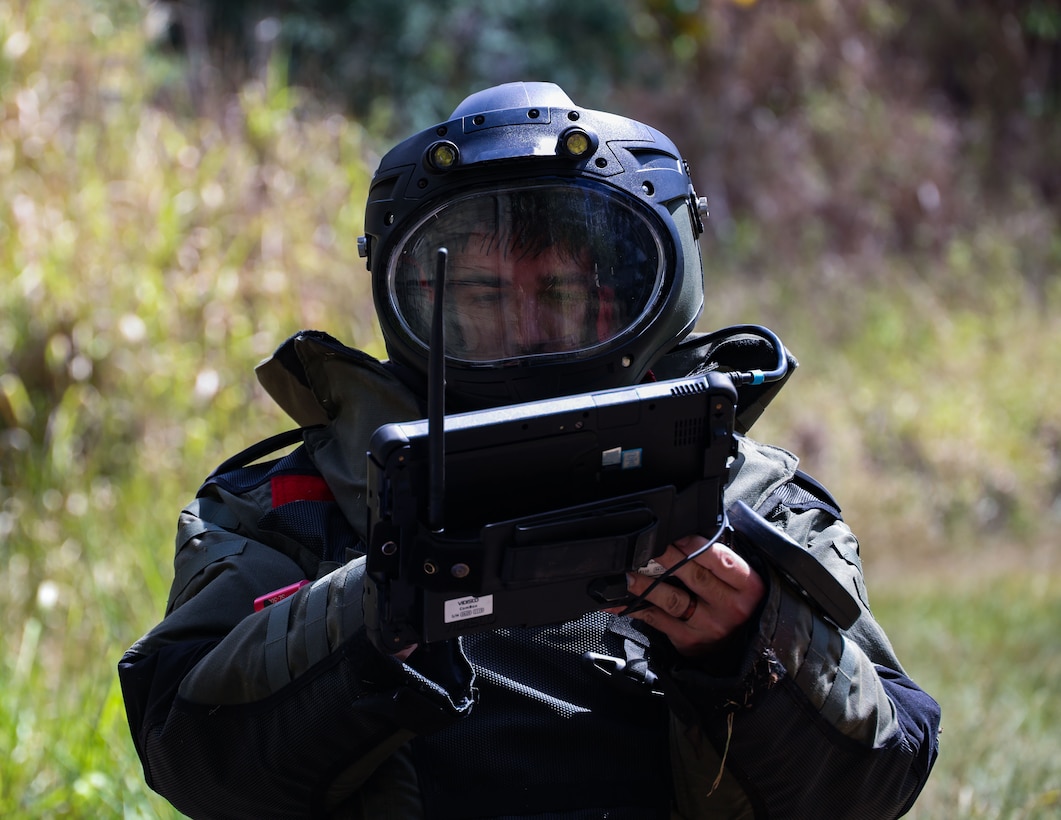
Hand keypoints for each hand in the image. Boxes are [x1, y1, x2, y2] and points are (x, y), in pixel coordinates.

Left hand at [613, 535, 765, 656]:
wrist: (740, 646)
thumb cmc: (735, 601)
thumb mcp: (740, 581)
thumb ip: (719, 560)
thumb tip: (684, 537)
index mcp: (748, 586)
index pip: (721, 560)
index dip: (696, 546)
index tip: (677, 536)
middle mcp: (730, 607)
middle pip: (694, 577)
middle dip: (667, 558)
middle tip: (646, 547)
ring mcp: (708, 625)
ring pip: (672, 600)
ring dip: (646, 585)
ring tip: (629, 573)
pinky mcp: (689, 640)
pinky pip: (657, 620)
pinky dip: (637, 608)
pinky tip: (620, 602)